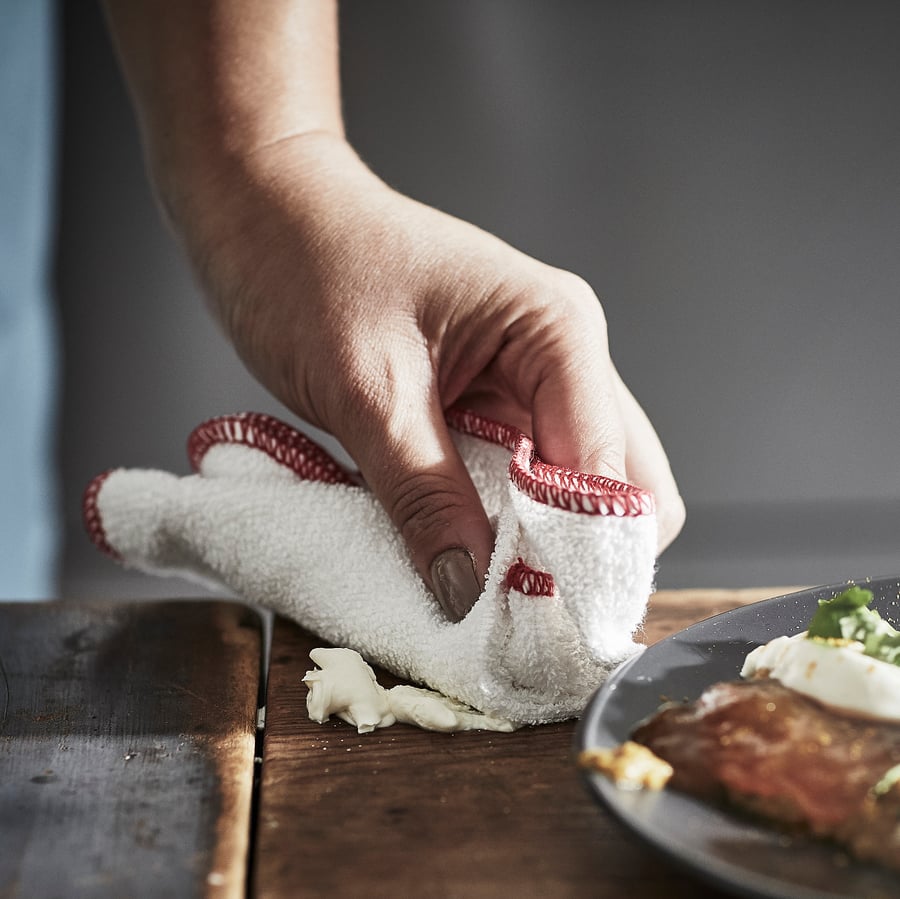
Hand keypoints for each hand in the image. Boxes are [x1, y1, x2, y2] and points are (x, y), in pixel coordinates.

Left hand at [174, 133, 685, 618]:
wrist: (261, 212)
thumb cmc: (307, 266)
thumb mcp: (367, 392)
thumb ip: (425, 494)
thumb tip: (469, 592)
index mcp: (558, 333)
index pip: (614, 474)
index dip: (580, 554)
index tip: (527, 619)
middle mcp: (561, 357)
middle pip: (616, 484)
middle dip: (570, 554)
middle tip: (505, 607)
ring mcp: (528, 380)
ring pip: (569, 488)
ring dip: (529, 542)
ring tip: (472, 583)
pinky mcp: (489, 401)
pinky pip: (517, 478)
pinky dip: (493, 520)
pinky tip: (452, 544)